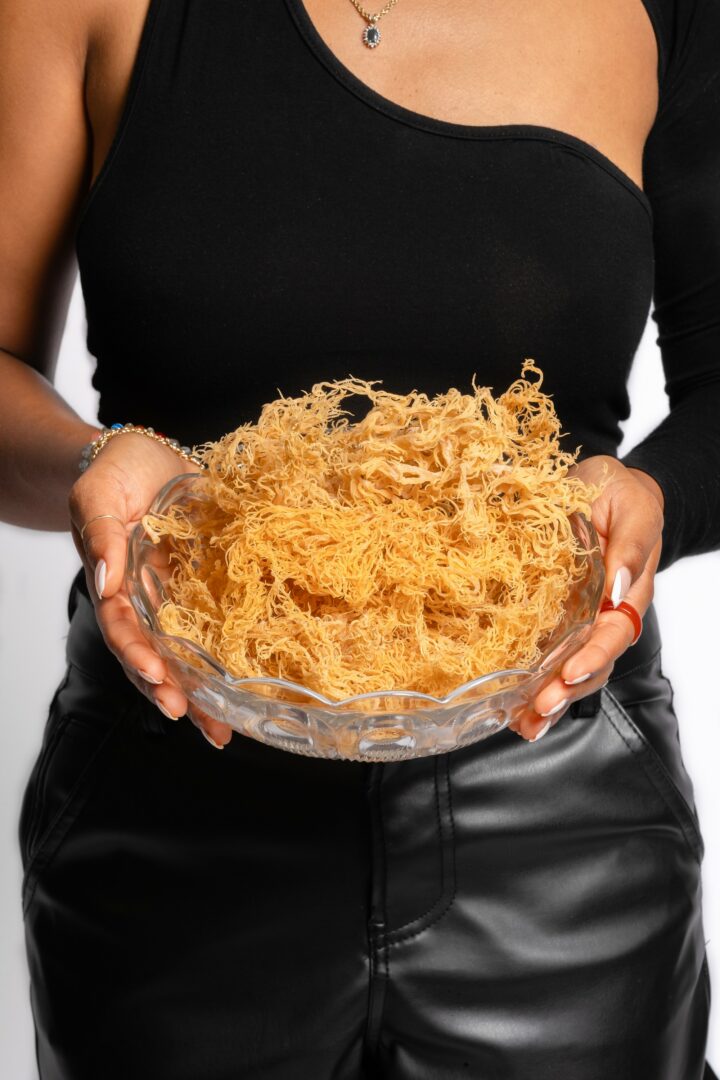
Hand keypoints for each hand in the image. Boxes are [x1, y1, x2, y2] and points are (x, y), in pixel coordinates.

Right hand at [67, 432, 232, 748]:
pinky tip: (251, 687)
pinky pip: (219, 624)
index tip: (157, 678)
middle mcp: (146, 600)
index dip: (137, 656)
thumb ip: (100, 535)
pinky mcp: (209, 585)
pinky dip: (232, 655)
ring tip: (222, 728)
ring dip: (202, 690)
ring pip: (188, 652)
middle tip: (192, 717)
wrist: (147, 454)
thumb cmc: (116, 473)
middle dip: (170, 689)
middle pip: (154, 654)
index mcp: (116, 584)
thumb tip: (104, 578)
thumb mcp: (98, 496)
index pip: (123, 629)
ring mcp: (178, 596)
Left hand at [510, 455, 664, 741]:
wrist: (607, 487)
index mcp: (627, 594)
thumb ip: (632, 545)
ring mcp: (581, 622)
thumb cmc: (621, 495)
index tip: (571, 674)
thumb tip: (621, 585)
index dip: (593, 657)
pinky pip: (548, 658)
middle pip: (592, 665)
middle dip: (566, 691)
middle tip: (539, 710)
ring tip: (524, 724)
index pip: (613, 635)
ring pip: (570, 671)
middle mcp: (605, 616)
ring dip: (549, 700)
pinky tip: (512, 712)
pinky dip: (532, 688)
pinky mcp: (557, 619)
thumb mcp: (633, 508)